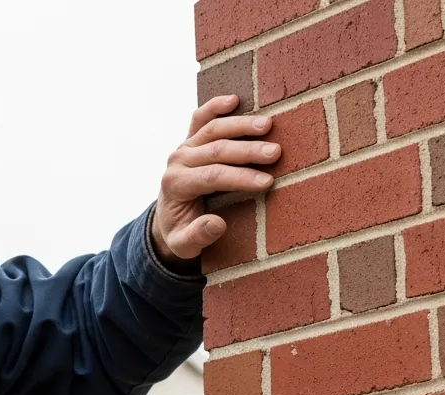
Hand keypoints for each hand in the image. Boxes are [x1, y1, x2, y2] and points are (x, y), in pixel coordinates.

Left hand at [150, 94, 279, 262]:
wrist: (168, 219)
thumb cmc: (181, 232)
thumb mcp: (184, 245)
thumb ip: (197, 237)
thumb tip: (217, 224)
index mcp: (176, 185)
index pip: (211, 176)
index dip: (240, 178)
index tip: (267, 181)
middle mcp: (178, 161)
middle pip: (215, 150)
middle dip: (247, 151)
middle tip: (276, 153)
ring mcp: (184, 146)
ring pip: (213, 129)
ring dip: (241, 125)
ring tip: (269, 125)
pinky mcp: (190, 138)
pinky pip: (200, 117)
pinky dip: (216, 106)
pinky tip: (235, 99)